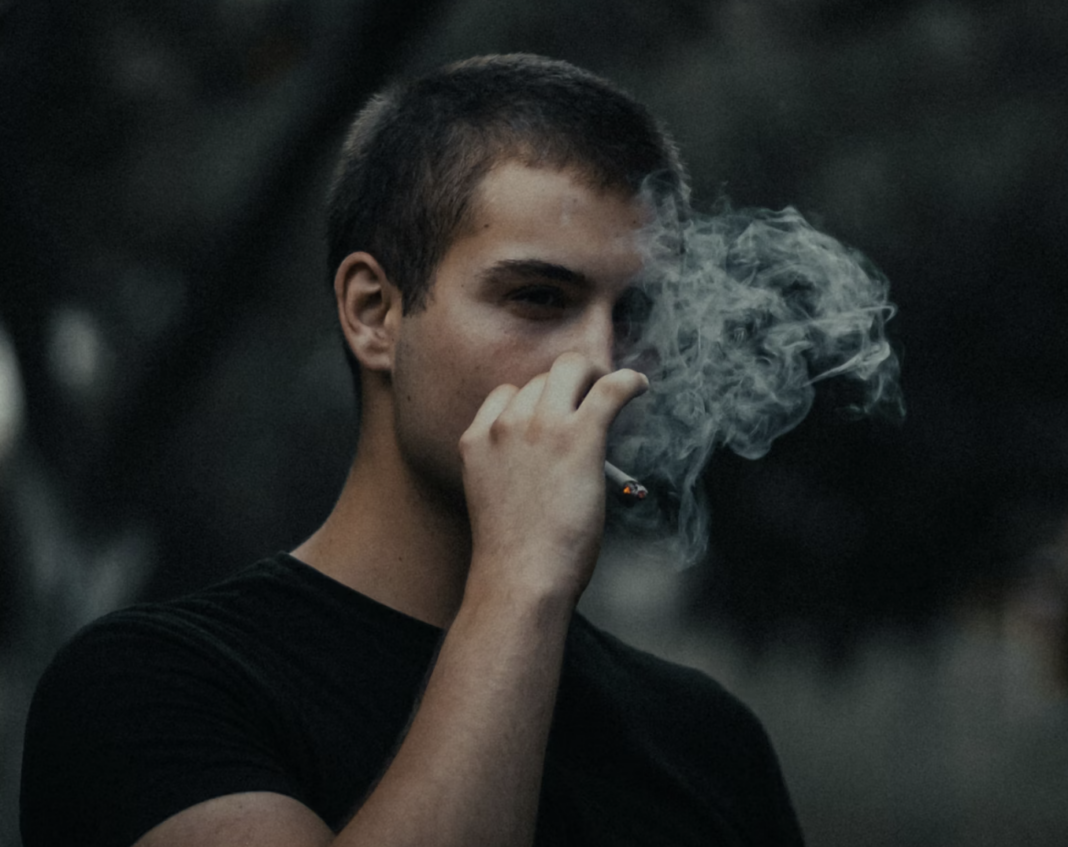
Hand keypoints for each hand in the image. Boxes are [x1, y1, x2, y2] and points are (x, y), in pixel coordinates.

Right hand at [458, 352, 648, 602]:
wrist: (522, 578)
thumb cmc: (513, 554)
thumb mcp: (492, 495)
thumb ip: (509, 465)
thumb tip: (548, 456)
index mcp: (478, 440)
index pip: (507, 394)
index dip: (535, 400)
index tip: (555, 411)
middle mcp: (505, 425)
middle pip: (540, 379)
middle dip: (565, 385)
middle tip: (588, 399)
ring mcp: (540, 427)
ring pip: (570, 370)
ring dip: (593, 378)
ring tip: (611, 392)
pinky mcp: (579, 437)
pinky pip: (610, 388)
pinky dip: (629, 381)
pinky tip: (640, 385)